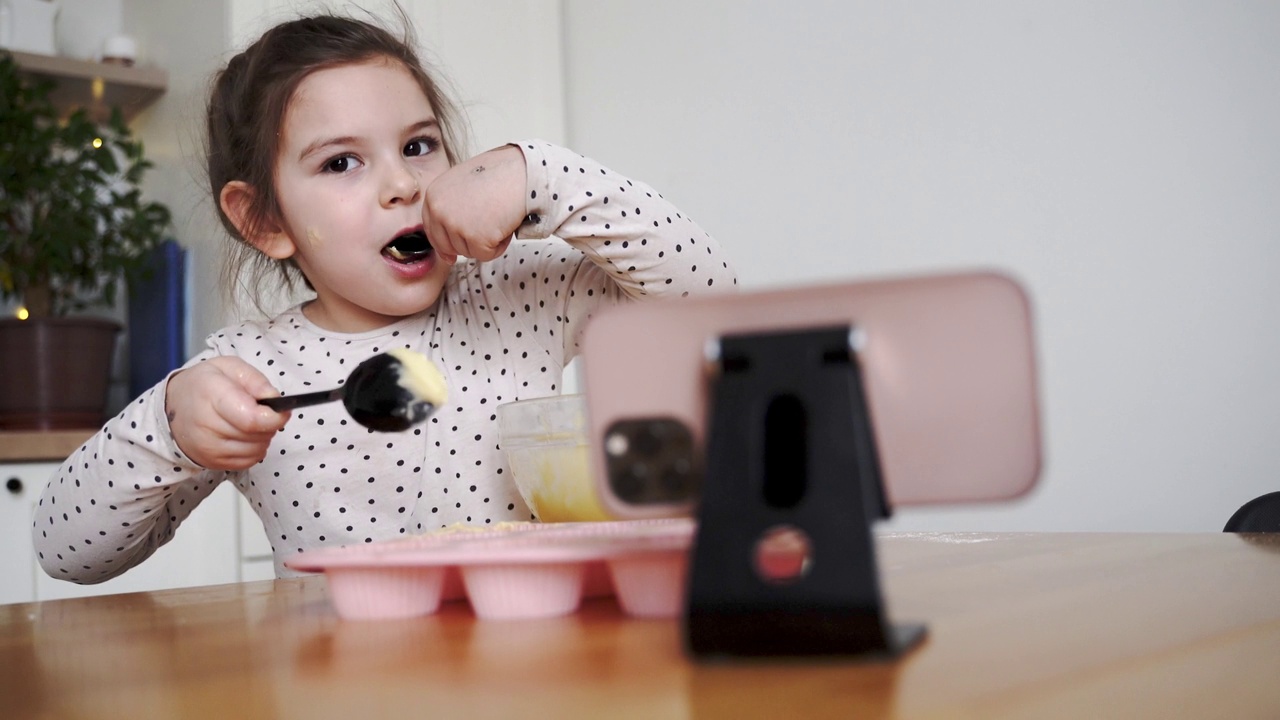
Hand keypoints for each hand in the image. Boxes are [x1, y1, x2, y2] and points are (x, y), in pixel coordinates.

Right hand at [164, 357, 288, 469]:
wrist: (172, 409)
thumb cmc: (203, 385)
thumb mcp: (229, 367)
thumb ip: (256, 380)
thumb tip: (276, 399)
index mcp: (212, 396)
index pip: (252, 419)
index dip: (275, 417)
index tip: (282, 410)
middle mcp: (207, 426)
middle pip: (257, 435)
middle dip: (269, 423)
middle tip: (261, 411)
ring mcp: (208, 449)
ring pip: (257, 449)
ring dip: (263, 437)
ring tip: (250, 421)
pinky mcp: (212, 463)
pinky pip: (249, 462)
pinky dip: (254, 449)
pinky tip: (244, 435)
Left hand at [422, 144, 526, 261]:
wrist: (520, 173)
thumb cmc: (498, 175)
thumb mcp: (461, 184)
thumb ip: (450, 206)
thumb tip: (447, 237)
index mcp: (434, 196)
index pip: (432, 231)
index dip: (444, 245)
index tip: (450, 255)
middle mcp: (440, 210)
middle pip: (448, 246)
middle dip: (468, 243)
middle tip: (487, 225)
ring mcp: (456, 224)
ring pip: (468, 252)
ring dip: (486, 242)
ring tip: (498, 218)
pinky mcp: (475, 237)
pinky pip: (486, 255)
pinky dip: (499, 246)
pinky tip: (504, 225)